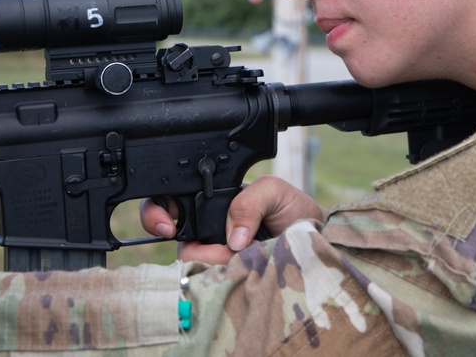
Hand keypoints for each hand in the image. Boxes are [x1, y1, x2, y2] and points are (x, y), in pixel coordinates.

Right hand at [139, 175, 325, 264]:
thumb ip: (250, 200)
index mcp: (213, 203)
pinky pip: (212, 284)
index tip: (168, 225)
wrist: (318, 242)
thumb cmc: (295, 212)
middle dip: (195, 246)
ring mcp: (217, 259)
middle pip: (178, 241)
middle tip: (225, 249)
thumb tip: (233, 237)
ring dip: (217, 262)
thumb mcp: (274, 191)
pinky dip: (227, 278)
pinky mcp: (227, 281)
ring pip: (194, 266)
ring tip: (246, 256)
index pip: (170, 204)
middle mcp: (208, 232)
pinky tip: (246, 270)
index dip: (158, 213)